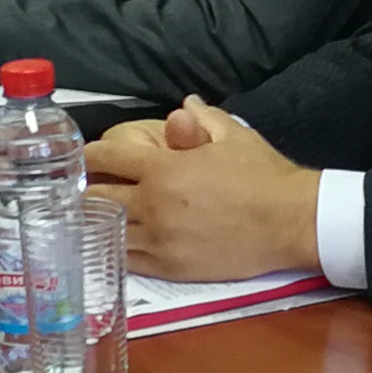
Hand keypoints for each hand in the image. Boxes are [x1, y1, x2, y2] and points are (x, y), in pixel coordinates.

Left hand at [87, 99, 316, 278]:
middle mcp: (153, 204)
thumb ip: (201, 119)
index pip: (107, 157)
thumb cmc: (264, 175)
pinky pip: (127, 258)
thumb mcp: (233, 136)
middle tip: (81, 187)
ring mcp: (159, 240)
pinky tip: (115, 240)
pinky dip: (115, 247)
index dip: (88, 155)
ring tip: (94, 215)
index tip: (81, 156)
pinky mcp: (170, 267)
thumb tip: (182, 105)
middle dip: (84, 189)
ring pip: (106, 231)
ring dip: (96, 221)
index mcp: (164, 167)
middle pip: (96, 197)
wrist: (291, 222)